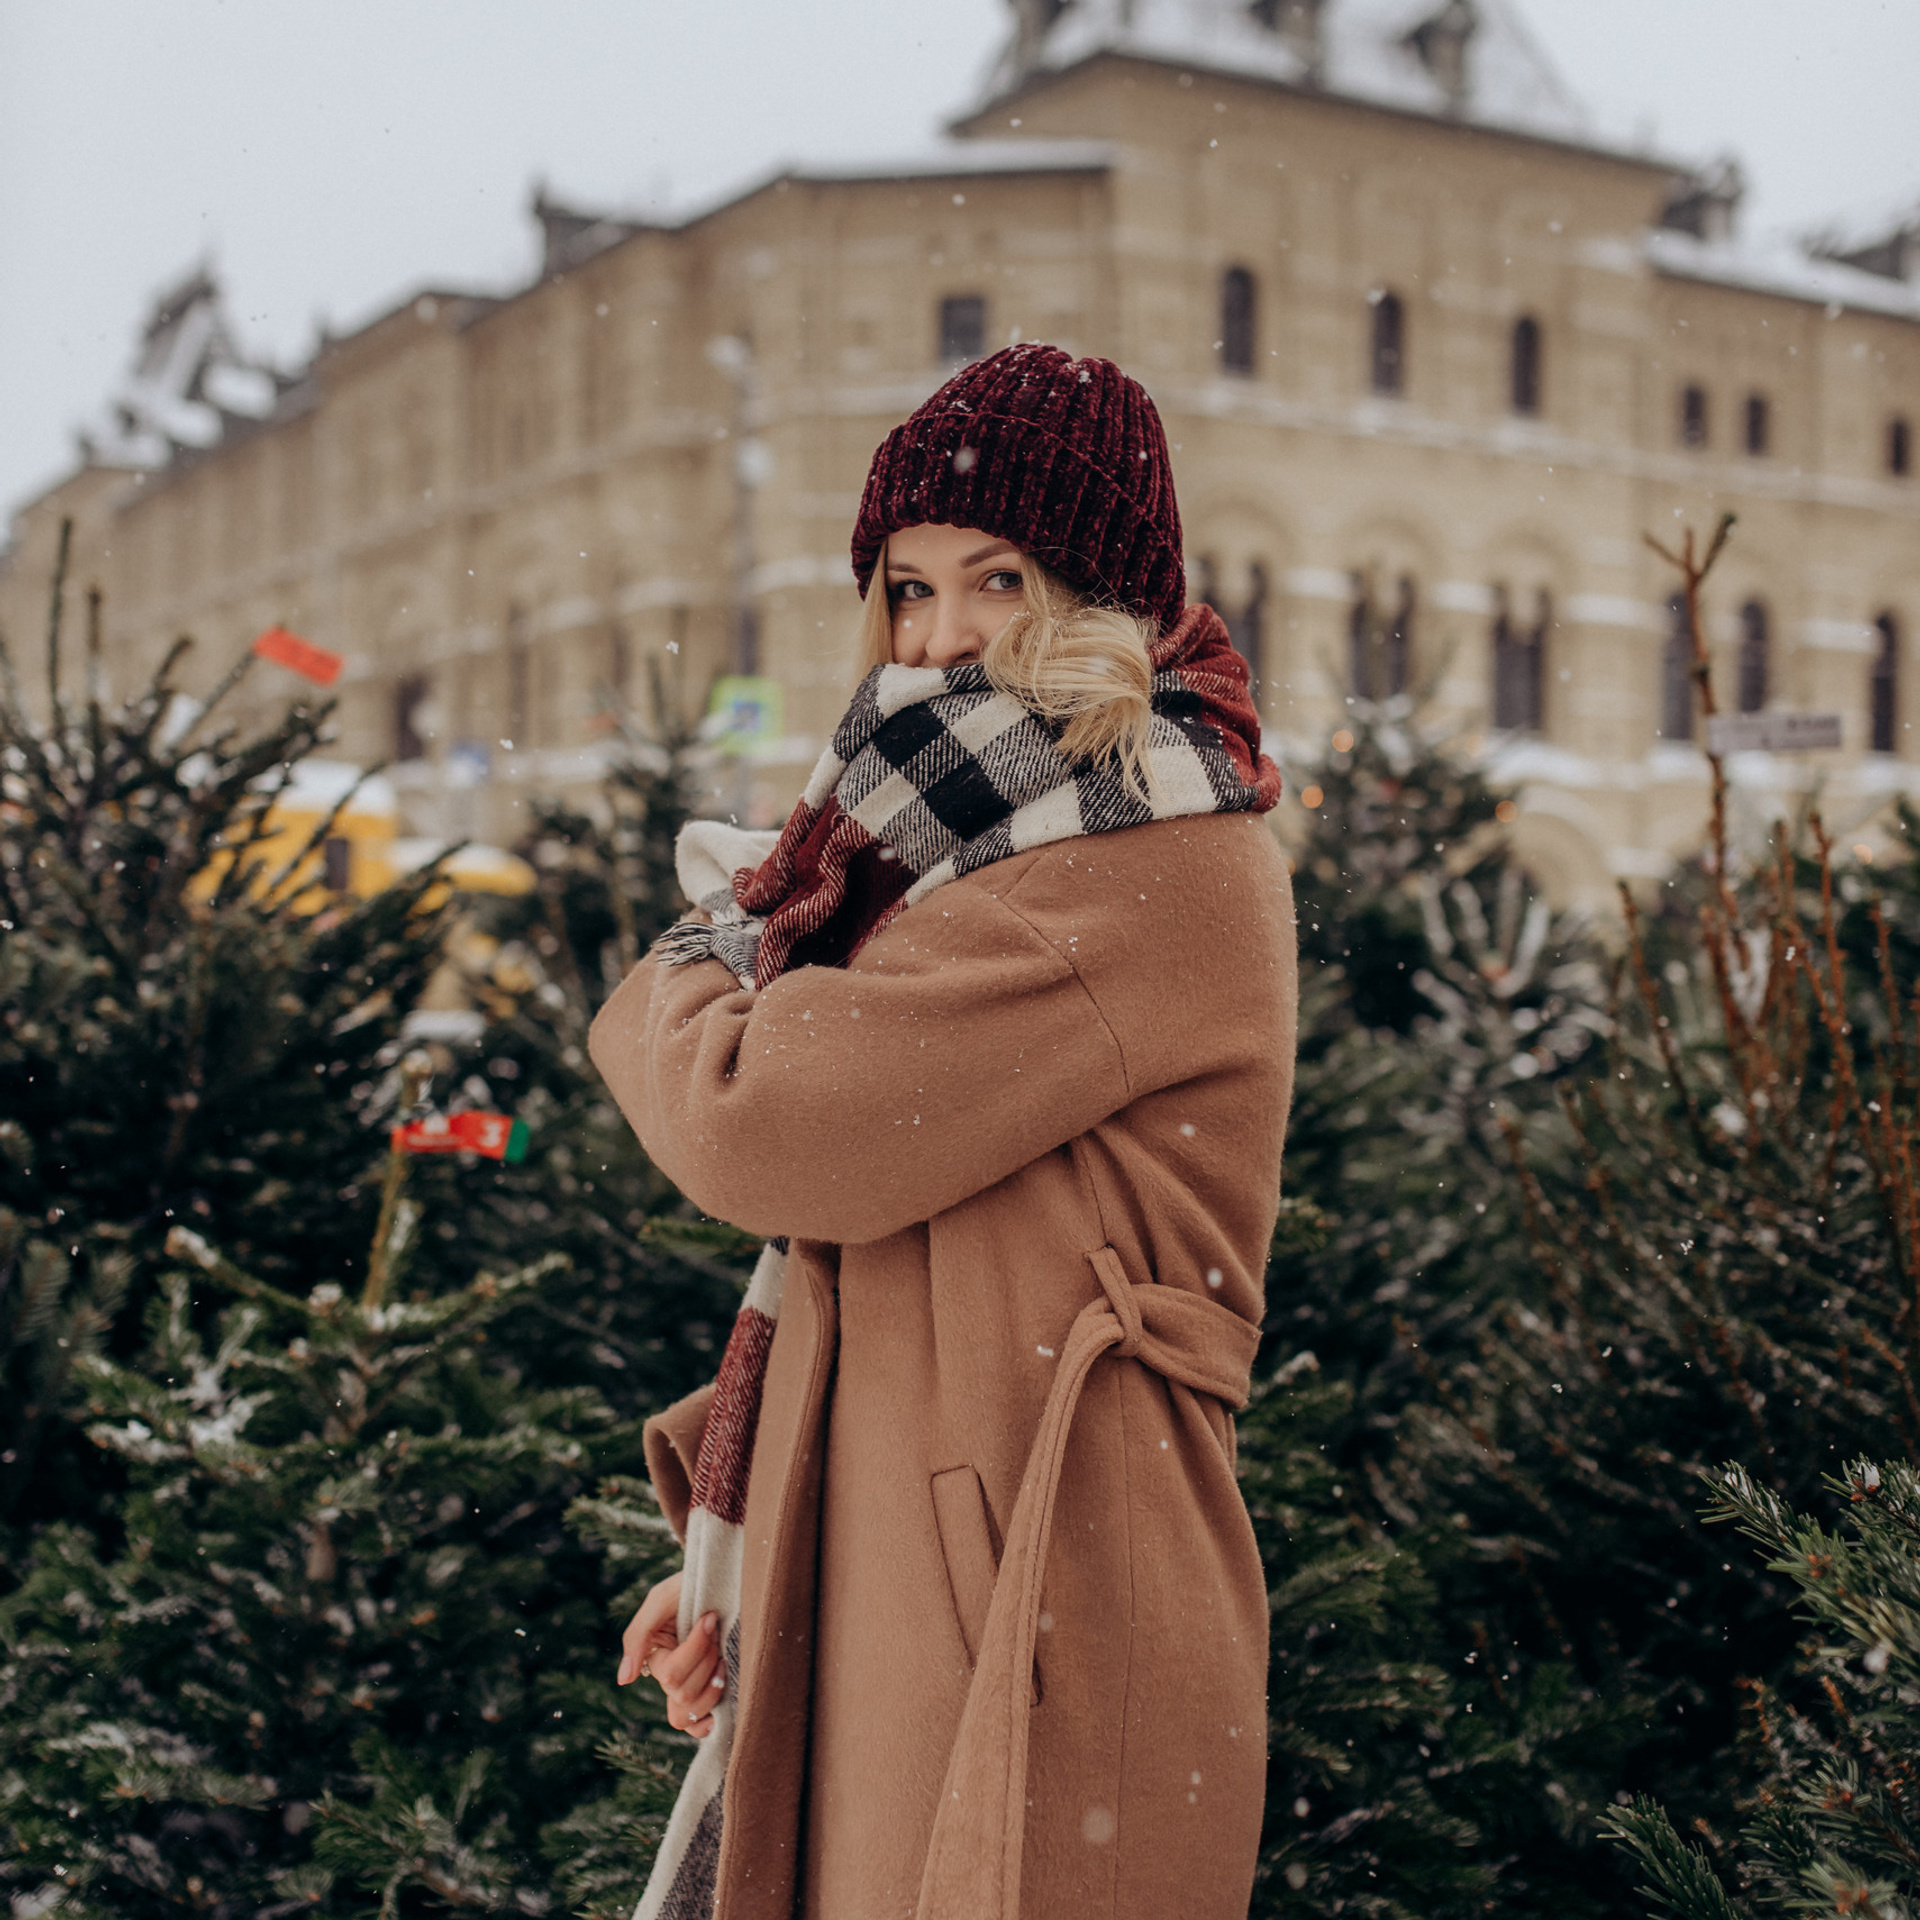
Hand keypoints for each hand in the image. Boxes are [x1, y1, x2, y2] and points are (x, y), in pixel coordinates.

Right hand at [616, 1571, 726, 1738]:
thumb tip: (623, 1681)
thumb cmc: (690, 1586)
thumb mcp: (661, 1600)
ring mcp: (693, 1687)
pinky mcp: (714, 1693)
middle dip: (706, 1661)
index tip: (710, 1618)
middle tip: (717, 1633)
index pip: (671, 1674)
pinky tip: (720, 1710)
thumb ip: (638, 1636)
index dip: (695, 1649)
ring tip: (724, 1660)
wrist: (726, 1578)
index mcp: (657, 1657)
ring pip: (691, 1713)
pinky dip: (709, 1724)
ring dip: (713, 1687)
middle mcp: (672, 1677)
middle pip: (682, 1695)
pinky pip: (700, 1727)